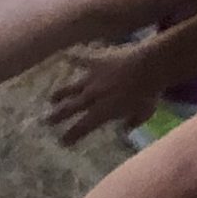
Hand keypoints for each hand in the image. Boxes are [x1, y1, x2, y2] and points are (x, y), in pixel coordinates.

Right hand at [46, 41, 167, 145]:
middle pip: (69, 108)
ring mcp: (91, 78)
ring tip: (52, 98)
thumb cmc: (149, 93)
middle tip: (47, 121)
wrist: (148, 67)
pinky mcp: (94, 60)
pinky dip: (72, 57)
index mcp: (102, 112)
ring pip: (69, 88)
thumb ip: (132, 122)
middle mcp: (91, 97)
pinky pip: (79, 58)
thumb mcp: (144, 113)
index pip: (82, 127)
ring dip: (60, 94)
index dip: (71, 135)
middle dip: (57, 116)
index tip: (63, 141)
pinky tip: (64, 55)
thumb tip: (125, 130)